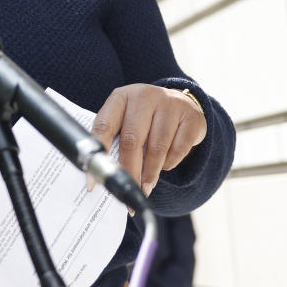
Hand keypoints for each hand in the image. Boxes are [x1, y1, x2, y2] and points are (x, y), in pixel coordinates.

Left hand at [91, 84, 206, 196]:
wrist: (182, 104)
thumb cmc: (146, 120)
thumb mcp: (126, 122)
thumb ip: (114, 142)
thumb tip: (101, 178)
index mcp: (121, 97)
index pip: (104, 127)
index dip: (97, 156)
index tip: (94, 181)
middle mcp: (144, 96)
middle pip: (132, 140)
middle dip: (129, 171)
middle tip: (128, 190)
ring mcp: (170, 104)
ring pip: (157, 147)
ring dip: (150, 173)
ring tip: (145, 187)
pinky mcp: (192, 117)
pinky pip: (179, 149)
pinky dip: (170, 163)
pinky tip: (165, 166)